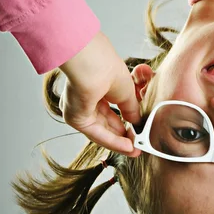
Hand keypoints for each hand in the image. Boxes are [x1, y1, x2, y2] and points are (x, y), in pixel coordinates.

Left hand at [58, 31, 141, 157]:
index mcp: (96, 89)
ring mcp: (78, 110)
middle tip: (138, 145)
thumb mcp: (126, 93)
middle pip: (105, 124)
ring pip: (101, 132)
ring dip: (119, 142)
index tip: (137, 133)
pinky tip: (128, 147)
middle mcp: (84, 100)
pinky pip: (97, 134)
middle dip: (122, 136)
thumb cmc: (108, 68)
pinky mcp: (76, 118)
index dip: (124, 124)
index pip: (109, 112)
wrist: (93, 64)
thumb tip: (136, 122)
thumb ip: (130, 110)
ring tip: (135, 150)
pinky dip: (113, 141)